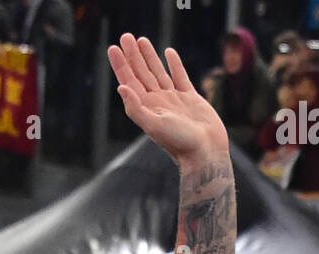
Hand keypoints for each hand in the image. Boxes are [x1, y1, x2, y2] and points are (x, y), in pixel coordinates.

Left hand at [108, 33, 228, 164]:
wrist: (205, 152)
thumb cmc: (179, 142)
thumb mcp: (154, 125)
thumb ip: (136, 108)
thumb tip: (121, 87)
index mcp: (146, 107)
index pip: (129, 81)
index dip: (121, 65)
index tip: (113, 48)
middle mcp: (157, 102)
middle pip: (141, 73)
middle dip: (133, 55)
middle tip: (125, 36)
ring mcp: (173, 99)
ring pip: (158, 72)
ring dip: (149, 56)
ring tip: (141, 40)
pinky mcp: (190, 98)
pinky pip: (179, 76)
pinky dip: (174, 64)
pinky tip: (169, 53)